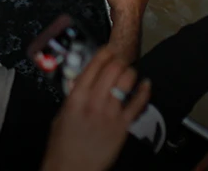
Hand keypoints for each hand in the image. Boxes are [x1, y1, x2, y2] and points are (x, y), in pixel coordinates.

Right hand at [40, 46, 150, 170]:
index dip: (104, 53)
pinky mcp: (122, 126)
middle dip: (118, 60)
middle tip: (119, 59)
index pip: (94, 65)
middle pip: (113, 69)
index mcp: (76, 97)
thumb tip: (81, 83)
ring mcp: (110, 113)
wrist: (70, 169)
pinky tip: (146, 84)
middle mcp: (94, 102)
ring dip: (130, 72)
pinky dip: (144, 91)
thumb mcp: (62, 114)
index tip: (108, 49)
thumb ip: (74, 96)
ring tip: (129, 72)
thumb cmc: (62, 146)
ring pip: (127, 81)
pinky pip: (138, 103)